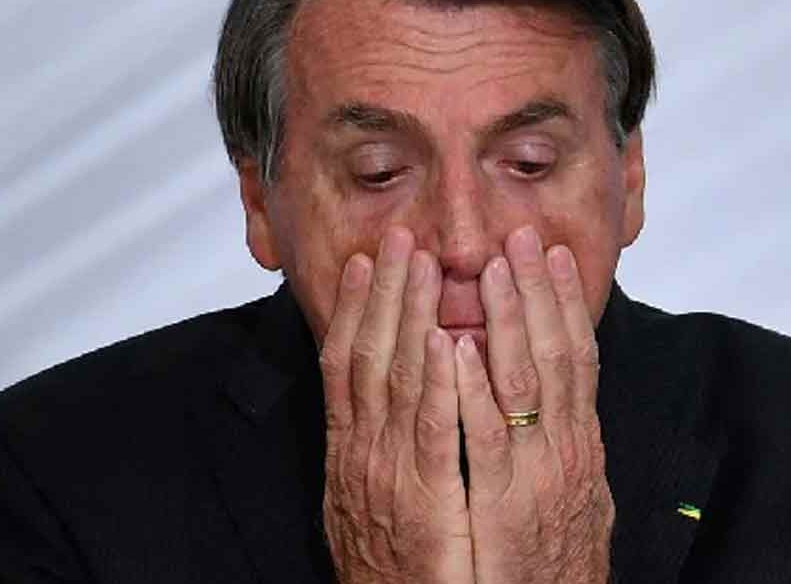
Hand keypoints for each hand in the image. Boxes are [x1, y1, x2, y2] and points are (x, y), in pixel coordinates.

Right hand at [319, 226, 473, 583]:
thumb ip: (374, 442)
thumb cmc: (388, 561)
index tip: (364, 261)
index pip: (345, 362)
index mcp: (350, 449)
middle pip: (370, 355)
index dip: (354, 308)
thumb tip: (381, 393)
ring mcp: (391, 474)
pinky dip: (436, 383)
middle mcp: (363, 452)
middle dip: (383, 293)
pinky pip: (433, 432)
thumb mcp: (368, 493)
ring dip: (408, 316)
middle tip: (398, 239)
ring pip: (398, 379)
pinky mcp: (426, 501)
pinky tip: (445, 339)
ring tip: (421, 264)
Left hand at [456, 225, 613, 583]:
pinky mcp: (501, 506)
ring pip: (523, 383)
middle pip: (555, 354)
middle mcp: (566, 450)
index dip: (565, 302)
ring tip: (490, 269)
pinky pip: (483, 439)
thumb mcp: (574, 496)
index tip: (551, 254)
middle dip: (537, 293)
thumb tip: (559, 401)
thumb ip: (563, 445)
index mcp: (581, 444)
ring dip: (506, 322)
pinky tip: (455, 348)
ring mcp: (535, 475)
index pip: (578, 357)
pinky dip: (470, 390)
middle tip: (521, 236)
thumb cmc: (558, 565)